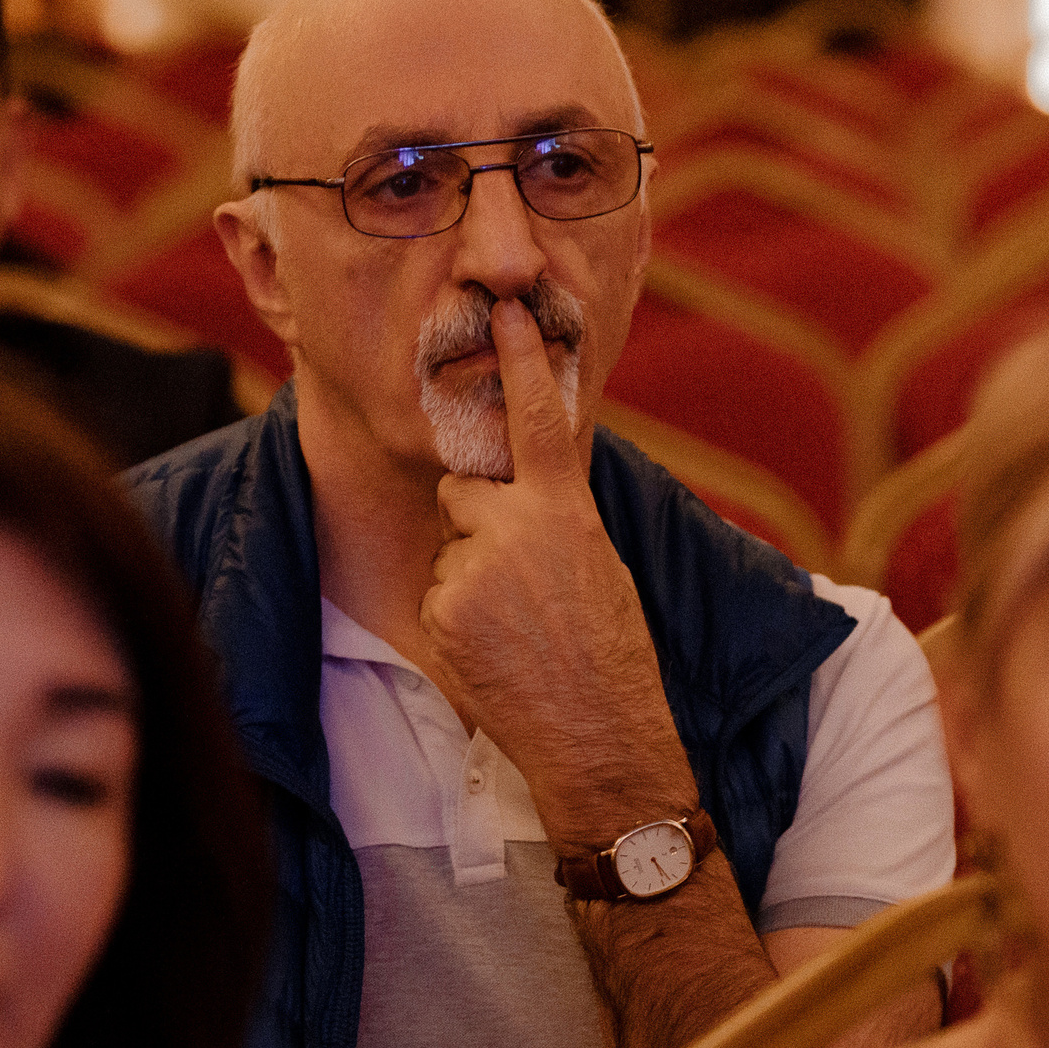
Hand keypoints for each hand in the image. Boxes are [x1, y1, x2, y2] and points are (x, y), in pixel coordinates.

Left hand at [420, 297, 698, 841]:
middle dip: (479, 523)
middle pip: (464, 492)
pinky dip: (456, 618)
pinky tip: (494, 650)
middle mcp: (513, 528)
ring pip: (450, 547)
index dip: (523, 362)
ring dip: (470, 576)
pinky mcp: (441, 610)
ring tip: (516, 626)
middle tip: (522, 584)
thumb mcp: (600, 565)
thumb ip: (556, 520)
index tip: (507, 312)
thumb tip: (524, 499)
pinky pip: (435, 594)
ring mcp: (470, 570)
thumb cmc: (613, 654)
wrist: (599, 735)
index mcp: (564, 511)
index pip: (538, 420)